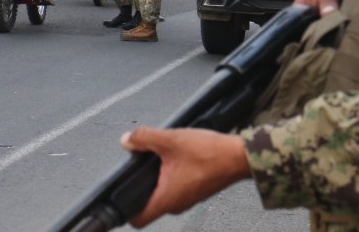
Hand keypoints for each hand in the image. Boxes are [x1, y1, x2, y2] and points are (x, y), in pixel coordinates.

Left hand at [120, 127, 250, 227]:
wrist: (239, 156)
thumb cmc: (209, 153)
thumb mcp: (170, 140)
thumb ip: (144, 139)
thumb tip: (127, 140)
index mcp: (167, 200)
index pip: (138, 220)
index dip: (125, 210)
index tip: (119, 197)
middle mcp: (177, 205)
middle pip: (150, 204)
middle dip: (142, 186)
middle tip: (139, 167)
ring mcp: (189, 200)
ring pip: (165, 194)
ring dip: (160, 179)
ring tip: (160, 158)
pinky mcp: (198, 191)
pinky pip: (179, 188)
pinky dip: (174, 175)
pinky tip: (177, 158)